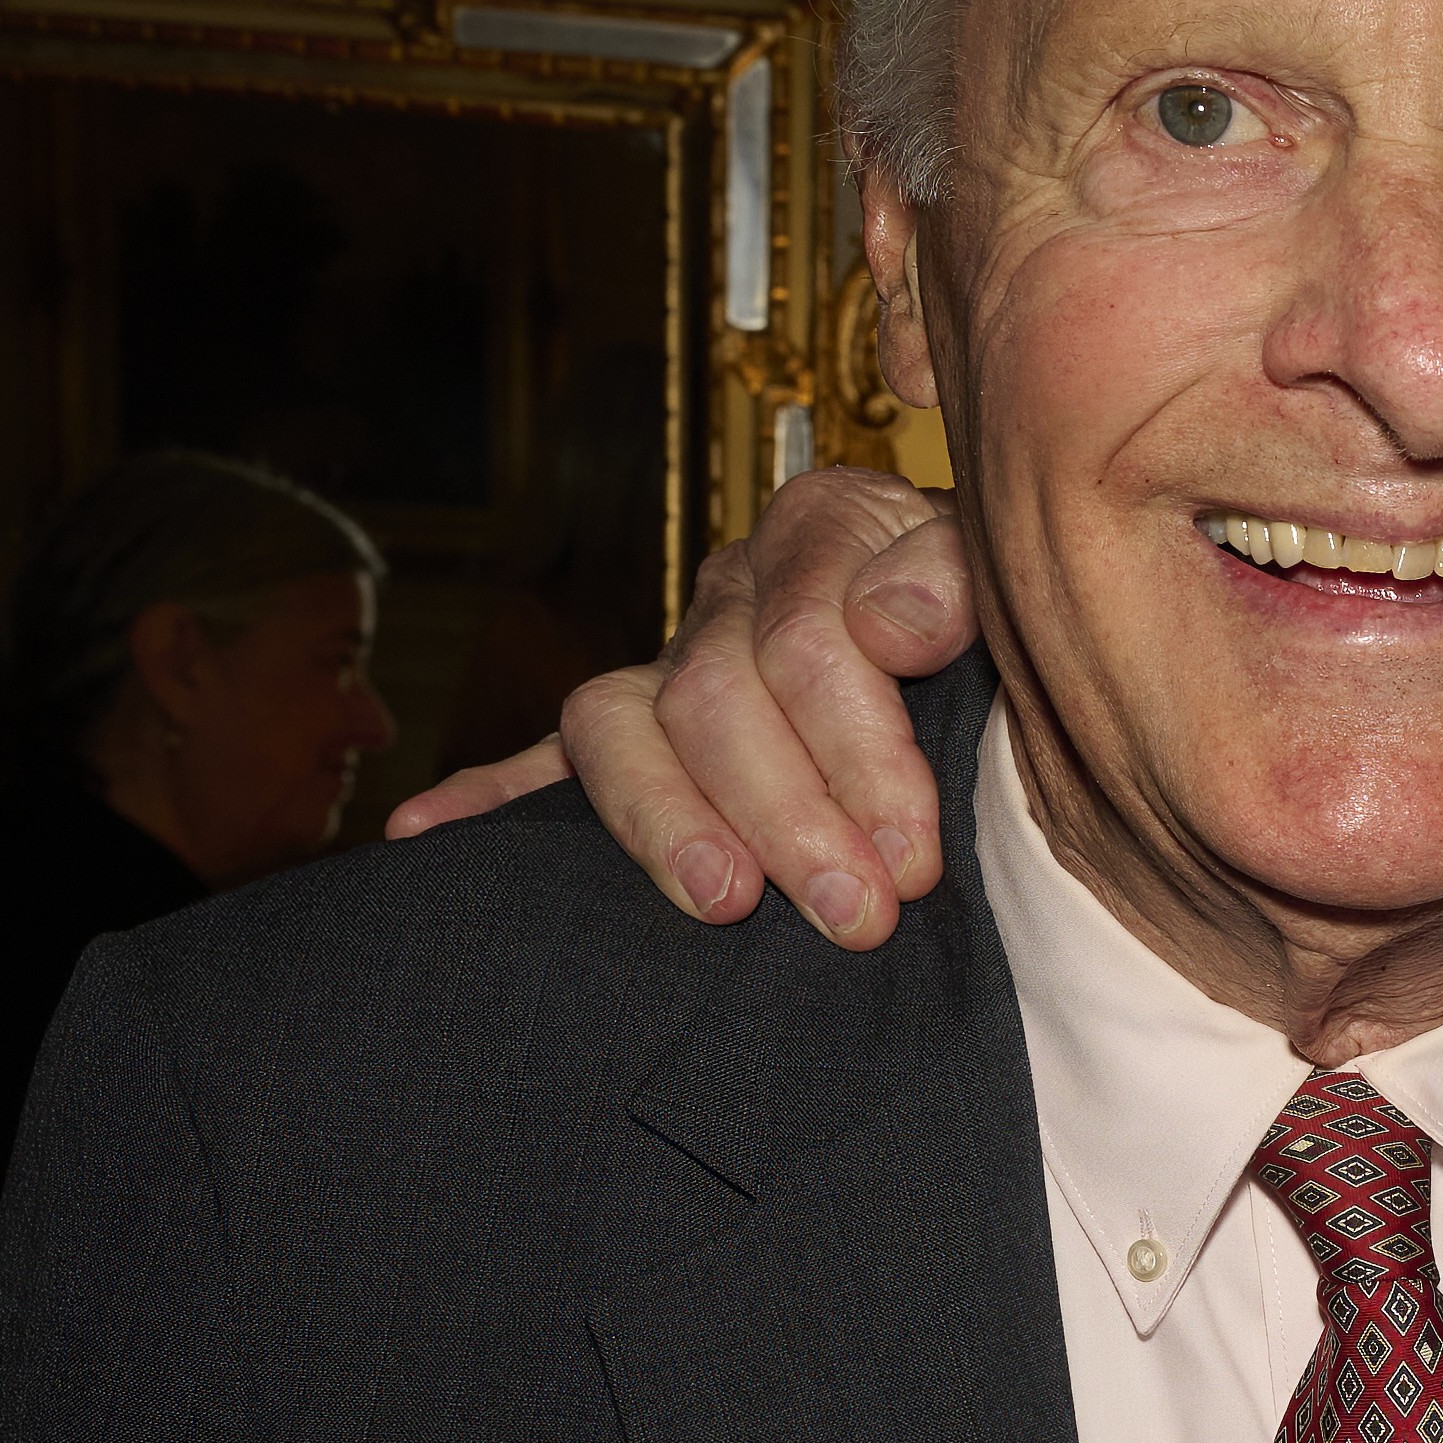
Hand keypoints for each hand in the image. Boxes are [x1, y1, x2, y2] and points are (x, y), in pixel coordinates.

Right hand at [382, 467, 979, 943]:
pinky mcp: (639, 738)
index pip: (810, 637)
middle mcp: (736, 590)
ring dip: (664, 823)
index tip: (911, 854)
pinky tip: (423, 833)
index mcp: (827, 529)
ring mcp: (676, 664)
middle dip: (790, 816)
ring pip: (621, 725)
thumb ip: (960, 581)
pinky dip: (486, 795)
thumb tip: (890, 624)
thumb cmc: (1019, 628)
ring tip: (722, 902)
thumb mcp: (1017, 582)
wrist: (1012, 651)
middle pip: (718, 696)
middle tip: (856, 912)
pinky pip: (548, 761)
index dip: (860, 753)